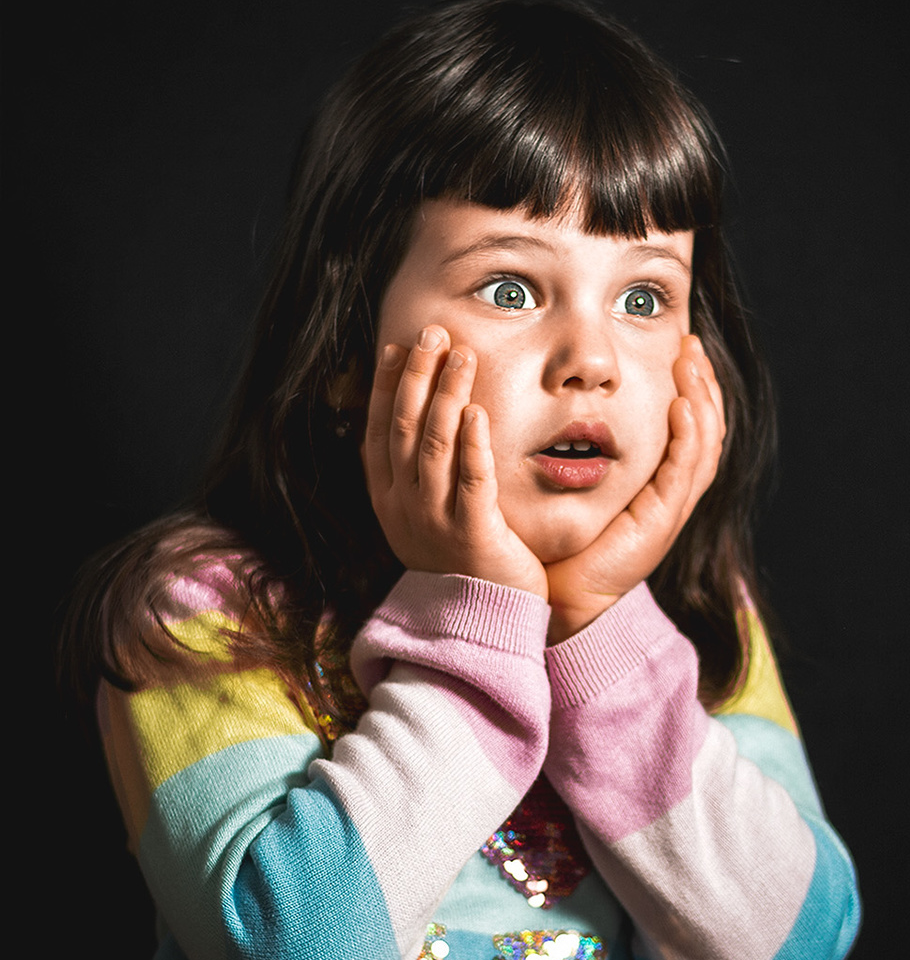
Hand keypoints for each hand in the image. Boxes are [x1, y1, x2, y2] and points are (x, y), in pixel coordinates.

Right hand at [364, 327, 549, 600]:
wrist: (479, 625)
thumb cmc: (461, 566)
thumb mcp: (426, 519)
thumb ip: (420, 477)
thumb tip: (416, 426)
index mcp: (389, 501)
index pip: (380, 431)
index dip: (388, 387)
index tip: (398, 347)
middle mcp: (404, 508)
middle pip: (404, 428)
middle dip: (417, 376)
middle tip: (434, 333)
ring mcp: (435, 521)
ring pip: (434, 446)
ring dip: (446, 395)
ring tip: (461, 355)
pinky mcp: (473, 534)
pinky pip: (470, 481)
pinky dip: (471, 443)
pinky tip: (477, 411)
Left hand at [544, 335, 725, 643]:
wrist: (562, 597)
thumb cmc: (564, 542)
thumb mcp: (580, 486)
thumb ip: (585, 451)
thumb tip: (573, 407)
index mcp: (660, 485)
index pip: (691, 427)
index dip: (693, 387)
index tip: (681, 348)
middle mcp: (673, 495)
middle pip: (709, 429)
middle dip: (704, 383)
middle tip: (691, 345)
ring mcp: (672, 508)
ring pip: (706, 444)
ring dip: (702, 399)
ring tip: (690, 363)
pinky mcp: (661, 521)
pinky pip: (684, 472)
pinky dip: (688, 436)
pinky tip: (681, 406)